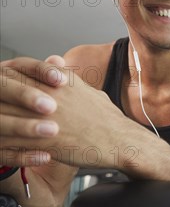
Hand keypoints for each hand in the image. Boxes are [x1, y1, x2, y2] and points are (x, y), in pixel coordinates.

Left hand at [1, 57, 133, 168]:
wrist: (121, 142)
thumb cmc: (107, 120)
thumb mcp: (88, 90)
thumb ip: (65, 77)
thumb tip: (54, 61)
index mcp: (59, 82)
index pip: (18, 70)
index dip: (4, 75)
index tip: (1, 81)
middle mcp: (50, 96)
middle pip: (5, 89)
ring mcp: (46, 118)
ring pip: (4, 114)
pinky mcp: (44, 141)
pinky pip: (12, 141)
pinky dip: (2, 142)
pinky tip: (0, 144)